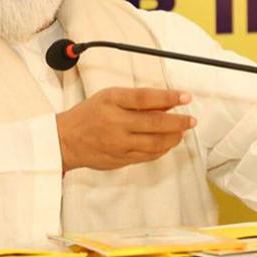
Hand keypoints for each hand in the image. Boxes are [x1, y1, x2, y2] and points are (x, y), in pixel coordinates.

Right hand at [56, 87, 195, 172]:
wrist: (66, 140)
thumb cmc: (89, 114)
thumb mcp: (110, 97)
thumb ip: (137, 100)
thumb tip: (167, 102)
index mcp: (112, 101)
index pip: (145, 98)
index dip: (168, 97)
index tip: (186, 97)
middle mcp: (116, 122)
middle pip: (155, 123)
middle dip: (178, 122)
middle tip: (191, 120)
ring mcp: (119, 143)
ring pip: (155, 143)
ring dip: (173, 137)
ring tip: (181, 132)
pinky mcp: (121, 159)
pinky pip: (148, 156)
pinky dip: (161, 149)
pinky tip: (167, 143)